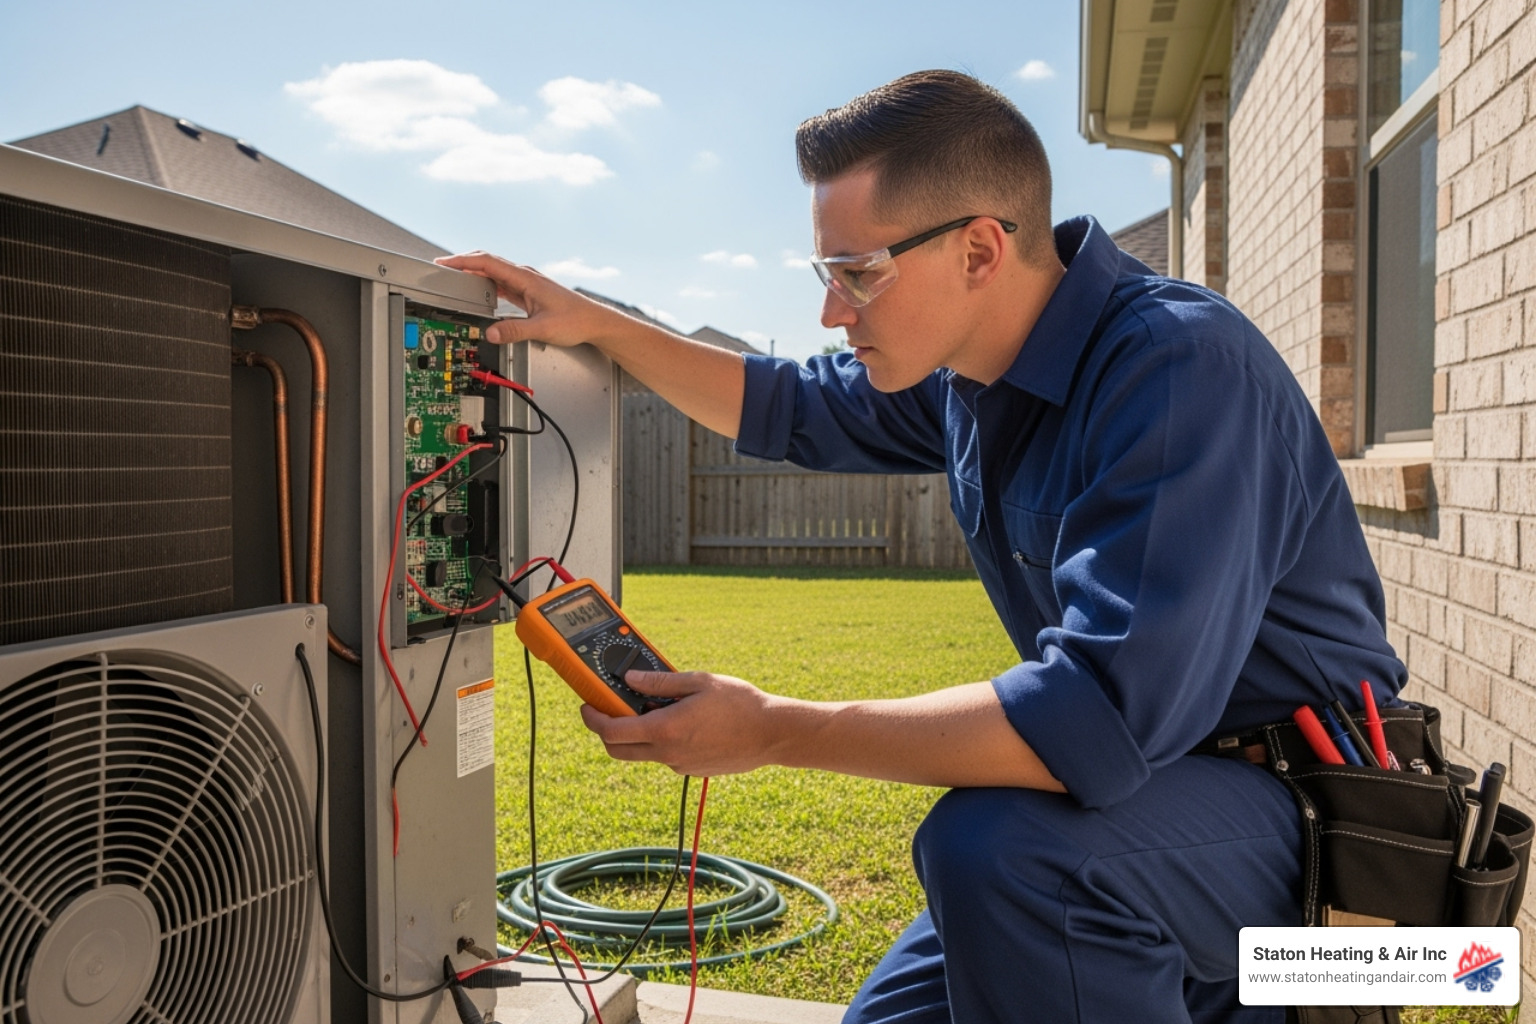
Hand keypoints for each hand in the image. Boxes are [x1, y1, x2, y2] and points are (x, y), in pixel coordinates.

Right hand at [433, 251, 621, 348]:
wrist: (595, 322)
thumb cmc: (576, 321)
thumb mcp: (542, 328)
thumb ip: (515, 331)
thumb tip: (492, 333)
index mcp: (525, 278)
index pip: (487, 262)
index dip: (463, 261)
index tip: (444, 263)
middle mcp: (525, 277)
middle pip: (487, 263)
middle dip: (463, 264)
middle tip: (442, 269)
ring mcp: (526, 283)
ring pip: (494, 272)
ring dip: (474, 273)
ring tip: (455, 278)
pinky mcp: (529, 292)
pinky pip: (501, 283)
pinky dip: (486, 283)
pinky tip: (480, 291)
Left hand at [578, 670, 785, 776]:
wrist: (772, 734)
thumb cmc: (740, 704)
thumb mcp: (699, 682)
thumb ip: (660, 682)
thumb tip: (630, 678)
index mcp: (665, 729)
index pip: (612, 732)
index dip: (592, 720)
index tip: (588, 707)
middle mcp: (668, 753)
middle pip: (619, 750)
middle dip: (606, 732)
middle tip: (611, 709)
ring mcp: (680, 764)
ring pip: (643, 753)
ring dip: (638, 734)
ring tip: (659, 708)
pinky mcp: (692, 769)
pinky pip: (666, 756)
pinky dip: (663, 740)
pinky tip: (685, 722)